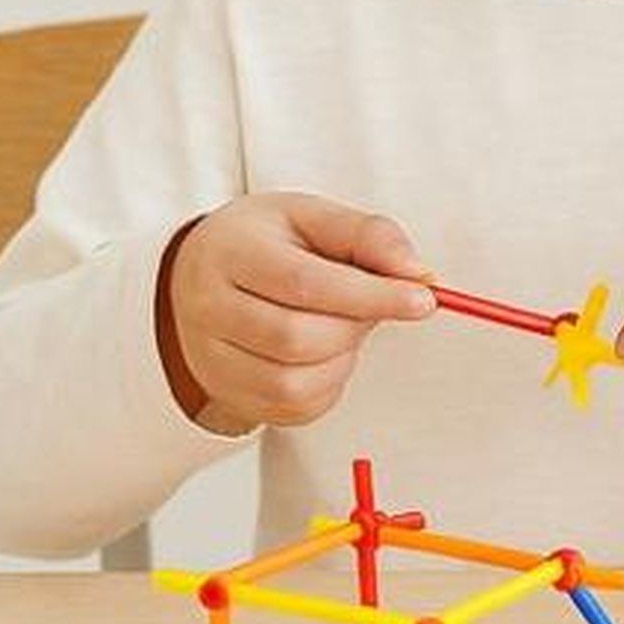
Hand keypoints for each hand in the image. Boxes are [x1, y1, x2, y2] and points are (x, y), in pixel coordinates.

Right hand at [155, 192, 435, 433]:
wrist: (201, 278)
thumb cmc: (264, 244)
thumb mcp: (311, 217)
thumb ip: (368, 236)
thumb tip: (418, 275)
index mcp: (229, 253)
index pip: (304, 283)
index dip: (370, 295)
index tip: (422, 298)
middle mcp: (209, 310)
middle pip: (298, 338)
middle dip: (356, 326)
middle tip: (376, 304)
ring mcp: (213, 361)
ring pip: (295, 383)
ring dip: (342, 358)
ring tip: (343, 324)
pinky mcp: (232, 396)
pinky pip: (296, 407)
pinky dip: (329, 383)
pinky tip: (325, 351)